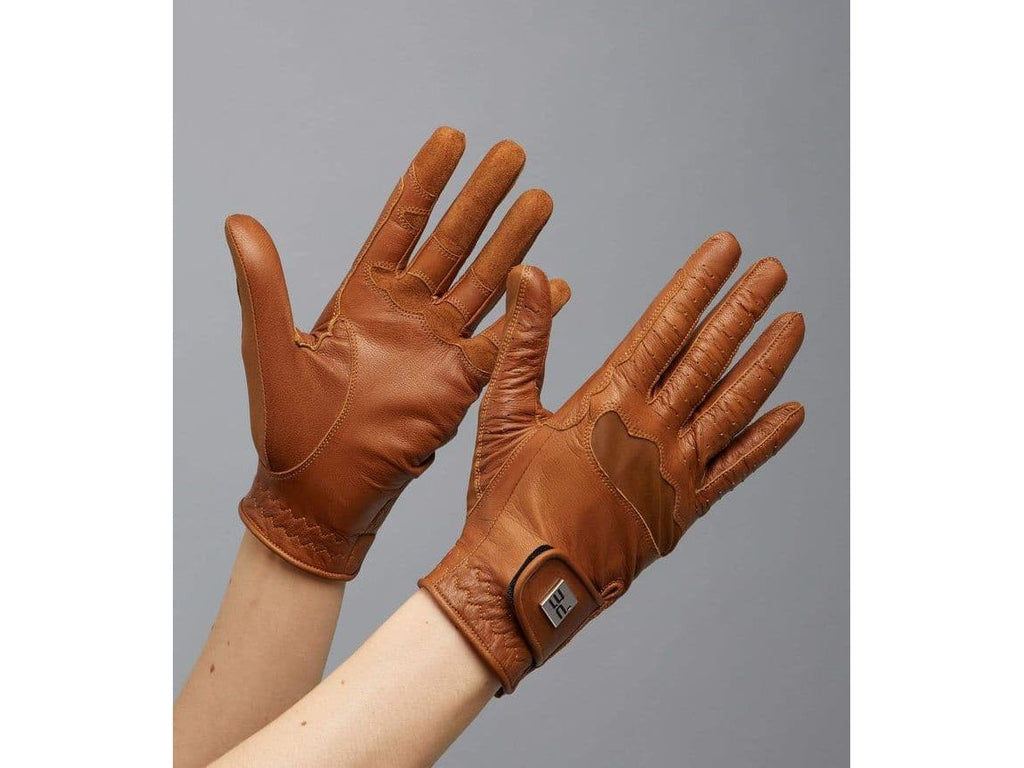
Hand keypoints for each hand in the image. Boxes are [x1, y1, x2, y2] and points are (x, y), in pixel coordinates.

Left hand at [226, 127, 568, 578]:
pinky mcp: (459, 384)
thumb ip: (263, 285)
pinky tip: (555, 284)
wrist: (316, 495)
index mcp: (360, 296)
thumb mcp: (270, 348)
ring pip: (484, 281)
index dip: (428, 179)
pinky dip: (531, 315)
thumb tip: (237, 221)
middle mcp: (405, 313)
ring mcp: (436, 346)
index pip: (401, 222)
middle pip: (454, 241)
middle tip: (514, 154)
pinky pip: (502, 342)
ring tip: (541, 201)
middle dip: (483, 198)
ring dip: (513, 242)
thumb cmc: (285, 427)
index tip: (453, 137)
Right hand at [420, 234, 804, 691]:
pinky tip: (792, 412)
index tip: (726, 250)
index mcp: (608, 401)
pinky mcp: (683, 511)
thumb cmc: (505, 500)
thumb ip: (525, 339)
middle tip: (773, 270)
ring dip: (766, 360)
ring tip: (793, 322)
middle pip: (710, 355)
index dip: (698, 282)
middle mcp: (653, 430)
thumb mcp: (505, 410)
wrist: (521, 583)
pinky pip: (736, 468)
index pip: (666, 325)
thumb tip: (531, 275)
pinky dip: (766, 440)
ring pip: (734, 404)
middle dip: (743, 307)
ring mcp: (675, 472)